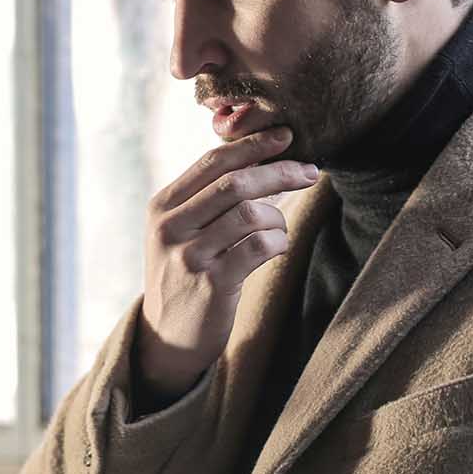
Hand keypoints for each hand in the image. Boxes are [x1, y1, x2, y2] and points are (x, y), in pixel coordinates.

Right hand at [138, 127, 318, 399]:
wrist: (167, 336)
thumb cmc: (185, 275)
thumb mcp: (180, 232)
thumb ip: (207, 198)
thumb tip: (261, 158)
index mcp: (163, 206)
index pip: (212, 162)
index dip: (253, 145)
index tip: (286, 136)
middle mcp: (170, 226)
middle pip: (235, 183)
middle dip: (279, 171)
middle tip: (310, 171)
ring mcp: (189, 256)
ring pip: (251, 214)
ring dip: (278, 217)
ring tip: (279, 228)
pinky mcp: (211, 284)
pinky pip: (259, 247)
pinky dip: (278, 242)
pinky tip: (276, 248)